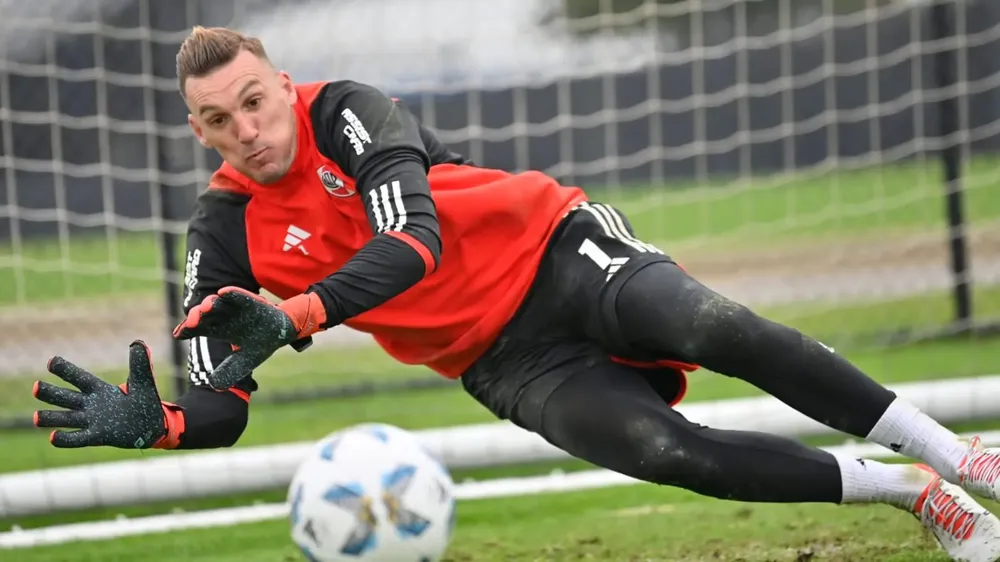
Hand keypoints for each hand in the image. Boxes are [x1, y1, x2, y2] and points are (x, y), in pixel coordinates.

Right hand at [33, 340, 166, 448]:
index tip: (51, 361)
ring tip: (36, 417)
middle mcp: (91, 404)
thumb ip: (139, 364)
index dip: (66, 370)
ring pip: (67, 418)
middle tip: (36, 387)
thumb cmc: (143, 401)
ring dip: (52, 417)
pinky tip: (53, 437)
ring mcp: (92, 421)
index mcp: (99, 389)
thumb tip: (138, 343)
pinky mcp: (98, 437)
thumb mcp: (142, 381)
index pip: (80, 378)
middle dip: (51, 393)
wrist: (151, 426)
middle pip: (66, 397)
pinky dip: (65, 438)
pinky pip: (78, 439)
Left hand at [172, 287, 325, 389]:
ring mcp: (235, 308)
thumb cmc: (258, 345)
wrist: (280, 333)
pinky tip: (224, 293)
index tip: (179, 334)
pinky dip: (232, 293)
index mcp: (218, 330)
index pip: (198, 328)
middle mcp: (223, 317)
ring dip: (210, 304)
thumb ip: (228, 371)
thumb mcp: (242, 362)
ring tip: (206, 307)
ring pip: (218, 303)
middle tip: (192, 323)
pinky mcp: (251, 302)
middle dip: (196, 317)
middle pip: (204, 314)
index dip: (187, 330)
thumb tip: (213, 385)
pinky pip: (239, 295)